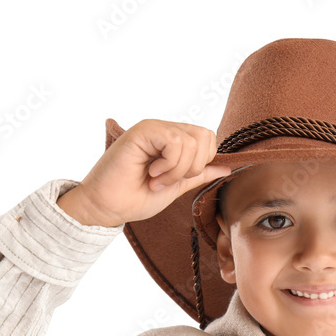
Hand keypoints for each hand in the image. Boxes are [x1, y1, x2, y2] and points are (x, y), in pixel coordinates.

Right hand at [58, 119, 232, 226]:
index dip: (200, 163)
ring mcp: (154, 128)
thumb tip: (226, 167)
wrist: (109, 206)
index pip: (208, 139)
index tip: (177, 180)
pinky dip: (168, 164)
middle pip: (205, 136)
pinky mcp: (143, 130)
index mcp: (173, 140)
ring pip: (192, 141)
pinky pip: (175, 141)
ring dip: (176, 170)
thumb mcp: (176, 187)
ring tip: (156, 179)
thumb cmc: (135, 197)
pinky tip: (152, 172)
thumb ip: (198, 174)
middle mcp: (165, 129)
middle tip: (167, 180)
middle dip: (192, 167)